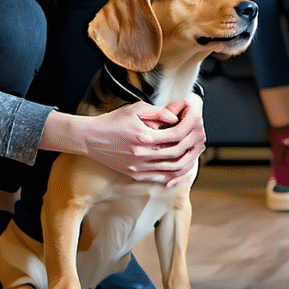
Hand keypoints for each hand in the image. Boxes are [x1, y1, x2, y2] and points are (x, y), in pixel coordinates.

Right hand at [75, 101, 203, 185]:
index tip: (193, 124)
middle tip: (198, 139)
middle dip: (190, 145)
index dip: (188, 128)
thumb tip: (176, 118)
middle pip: (177, 153)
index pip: (176, 134)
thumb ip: (158, 113)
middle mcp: (142, 154)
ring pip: (171, 169)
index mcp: (143, 136)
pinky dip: (174, 175)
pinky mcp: (134, 174)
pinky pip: (160, 178)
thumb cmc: (112, 122)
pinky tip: (181, 169)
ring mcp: (138, 167)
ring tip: (194, 154)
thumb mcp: (135, 110)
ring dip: (186, 162)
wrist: (90, 138)